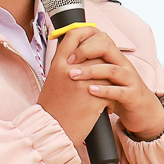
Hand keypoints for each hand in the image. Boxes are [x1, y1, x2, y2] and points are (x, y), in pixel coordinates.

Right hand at [37, 23, 114, 140]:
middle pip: (96, 52)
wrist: (52, 131)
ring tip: (106, 92)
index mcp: (58, 64)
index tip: (94, 36)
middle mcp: (70, 70)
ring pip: (106, 70)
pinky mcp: (94, 99)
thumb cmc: (52, 108)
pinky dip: (111, 99)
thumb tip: (79, 54)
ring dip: (109, 81)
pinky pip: (110, 90)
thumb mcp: (53, 80)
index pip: (74, 34)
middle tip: (106, 70)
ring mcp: (83, 84)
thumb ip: (65, 65)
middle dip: (103, 61)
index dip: (87, 31)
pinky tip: (107, 108)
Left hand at [40, 23, 163, 142]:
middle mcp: (123, 65)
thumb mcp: (106, 76)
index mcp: (115, 58)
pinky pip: (119, 91)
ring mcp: (129, 80)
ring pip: (111, 69)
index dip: (83, 41)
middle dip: (86, 51)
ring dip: (91, 71)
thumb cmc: (119, 92)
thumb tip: (68, 55)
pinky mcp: (133, 96)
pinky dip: (104, 90)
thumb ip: (93, 64)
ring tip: (73, 75)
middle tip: (69, 62)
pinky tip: (90, 91)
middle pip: (106, 46)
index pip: (101, 38)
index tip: (67, 54)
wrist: (143, 111)